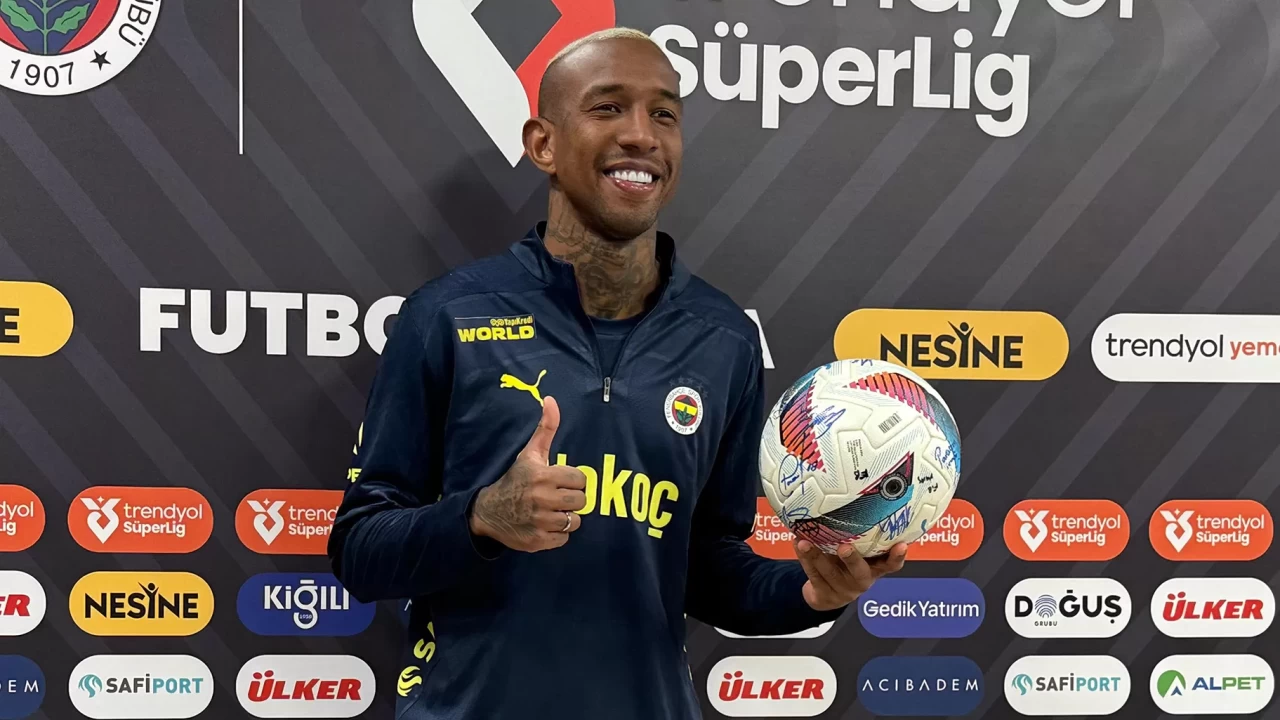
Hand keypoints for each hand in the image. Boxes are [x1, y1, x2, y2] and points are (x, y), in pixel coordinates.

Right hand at [469, 396, 587, 551]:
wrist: (489, 512)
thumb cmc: (516, 480)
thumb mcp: (530, 453)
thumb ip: (545, 428)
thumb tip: (551, 400)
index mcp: (543, 476)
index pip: (580, 479)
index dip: (573, 480)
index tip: (562, 481)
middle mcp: (542, 499)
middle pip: (581, 501)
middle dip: (572, 499)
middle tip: (559, 497)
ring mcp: (540, 522)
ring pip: (575, 521)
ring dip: (566, 517)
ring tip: (552, 511)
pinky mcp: (538, 541)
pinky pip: (564, 538)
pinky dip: (558, 534)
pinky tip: (546, 524)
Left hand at [796, 538, 907, 611]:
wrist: (826, 593)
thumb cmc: (844, 563)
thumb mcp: (858, 552)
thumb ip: (859, 535)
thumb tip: (852, 497)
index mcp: (875, 568)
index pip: (892, 564)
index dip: (897, 556)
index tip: (901, 545)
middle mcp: (862, 580)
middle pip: (860, 572)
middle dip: (852, 559)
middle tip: (844, 547)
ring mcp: (843, 590)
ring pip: (830, 573)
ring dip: (816, 555)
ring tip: (805, 541)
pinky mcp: (825, 595)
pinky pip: (813, 575)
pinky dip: (804, 558)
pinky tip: (798, 544)